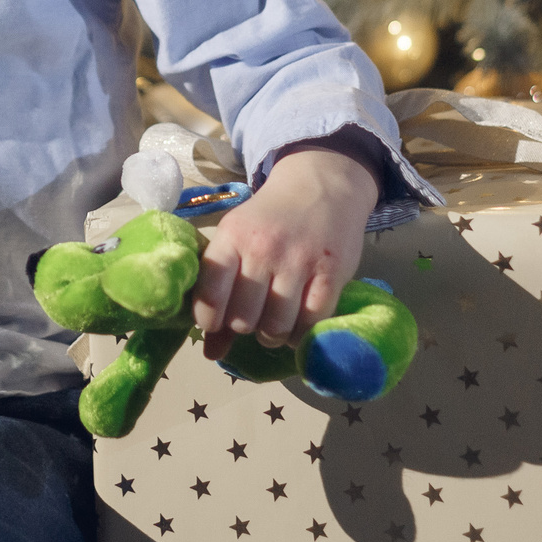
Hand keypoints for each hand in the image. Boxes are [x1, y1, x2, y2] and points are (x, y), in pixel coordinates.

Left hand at [192, 146, 378, 359]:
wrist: (320, 186)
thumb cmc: (269, 220)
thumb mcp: (237, 242)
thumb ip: (220, 295)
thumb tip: (209, 354)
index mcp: (232, 237)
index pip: (210, 293)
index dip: (209, 319)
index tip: (216, 321)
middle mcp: (264, 248)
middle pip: (244, 319)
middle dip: (244, 327)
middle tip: (252, 316)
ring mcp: (300, 260)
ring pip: (277, 326)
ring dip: (273, 334)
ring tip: (274, 322)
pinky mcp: (332, 271)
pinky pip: (311, 322)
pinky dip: (300, 332)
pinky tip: (297, 321)